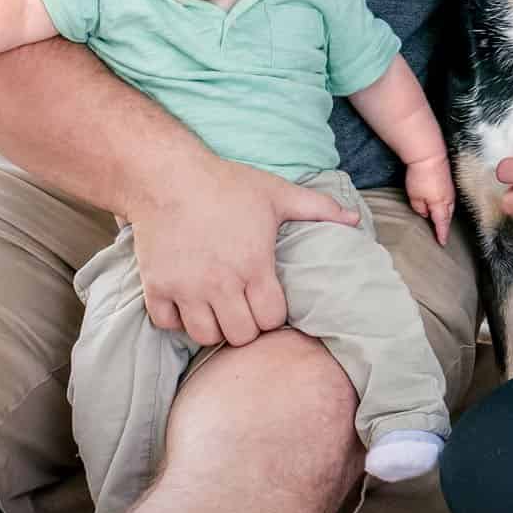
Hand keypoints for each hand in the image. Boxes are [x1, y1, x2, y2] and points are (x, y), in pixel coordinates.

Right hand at [125, 153, 358, 348]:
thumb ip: (319, 209)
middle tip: (244, 307)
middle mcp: (220, 283)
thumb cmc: (227, 184)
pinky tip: (187, 301)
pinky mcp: (157, 286)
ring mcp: (186, 287)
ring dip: (213, 326)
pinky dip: (177, 318)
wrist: (168, 175)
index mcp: (253, 265)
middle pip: (241, 336)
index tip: (267, 300)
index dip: (273, 314)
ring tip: (217, 307)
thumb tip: (355, 219)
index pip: (271, 320)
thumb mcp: (277, 193)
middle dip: (247, 326)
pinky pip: (167, 324)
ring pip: (205, 336)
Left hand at [404, 154, 454, 245]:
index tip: (442, 243)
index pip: (442, 224)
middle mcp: (448, 198)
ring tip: (441, 220)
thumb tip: (425, 213)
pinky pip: (448, 197)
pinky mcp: (448, 180)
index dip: (442, 234)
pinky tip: (440, 203)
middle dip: (445, 225)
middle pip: (448, 216)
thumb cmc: (421, 176)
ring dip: (446, 214)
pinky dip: (445, 204)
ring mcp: (449, 189)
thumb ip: (420, 208)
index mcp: (441, 205)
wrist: (428, 155)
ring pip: (449, 206)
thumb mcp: (415, 197)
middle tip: (442, 234)